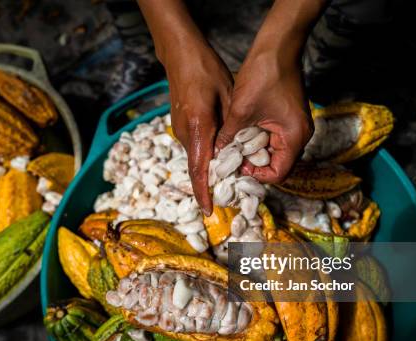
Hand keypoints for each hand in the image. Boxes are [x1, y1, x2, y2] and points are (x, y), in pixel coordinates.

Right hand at [165, 44, 232, 214]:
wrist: (181, 55)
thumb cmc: (206, 71)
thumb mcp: (228, 97)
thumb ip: (231, 128)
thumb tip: (235, 151)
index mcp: (198, 129)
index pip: (198, 169)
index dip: (203, 192)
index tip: (208, 210)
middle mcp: (185, 134)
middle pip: (199, 166)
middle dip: (213, 182)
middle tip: (232, 190)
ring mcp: (180, 130)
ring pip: (198, 155)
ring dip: (213, 164)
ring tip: (234, 168)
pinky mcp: (181, 125)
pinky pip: (195, 145)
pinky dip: (208, 152)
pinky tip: (224, 148)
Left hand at [216, 51, 312, 183]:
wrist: (277, 47)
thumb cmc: (264, 74)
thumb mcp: (241, 110)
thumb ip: (229, 136)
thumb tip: (216, 153)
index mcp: (294, 136)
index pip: (278, 174)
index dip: (257, 175)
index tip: (237, 167)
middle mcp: (299, 135)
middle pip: (277, 165)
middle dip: (253, 165)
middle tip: (231, 160)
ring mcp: (295, 127)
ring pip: (273, 152)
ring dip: (254, 153)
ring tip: (233, 149)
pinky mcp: (288, 118)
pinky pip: (273, 139)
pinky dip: (257, 140)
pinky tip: (240, 135)